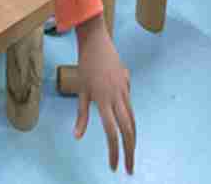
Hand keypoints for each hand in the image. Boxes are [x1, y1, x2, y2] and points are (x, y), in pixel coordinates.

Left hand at [75, 15, 135, 174]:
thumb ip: (81, 115)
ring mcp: (124, 91)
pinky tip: (128, 130)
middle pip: (128, 130)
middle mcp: (117, 97)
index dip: (113, 152)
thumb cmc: (85, 65)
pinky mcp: (127, 85)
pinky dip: (131, 121)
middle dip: (129, 152)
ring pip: (132, 120)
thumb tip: (77, 136)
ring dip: (133, 139)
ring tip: (130, 154)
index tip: (113, 166)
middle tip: (129, 169)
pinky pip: (131, 107)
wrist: (96, 42)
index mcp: (104, 100)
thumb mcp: (81, 90)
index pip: (112, 132)